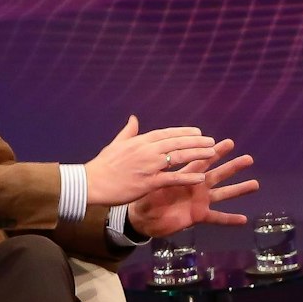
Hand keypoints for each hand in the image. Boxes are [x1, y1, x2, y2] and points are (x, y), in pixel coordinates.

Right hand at [85, 116, 219, 205]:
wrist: (91, 183)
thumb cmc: (102, 165)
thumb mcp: (115, 144)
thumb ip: (128, 132)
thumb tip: (133, 118)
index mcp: (139, 141)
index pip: (166, 134)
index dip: (183, 132)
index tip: (198, 132)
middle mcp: (146, 151)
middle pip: (176, 143)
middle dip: (196, 141)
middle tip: (211, 141)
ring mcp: (148, 166)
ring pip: (178, 157)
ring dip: (197, 154)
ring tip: (212, 153)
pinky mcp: (148, 182)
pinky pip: (172, 178)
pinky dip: (187, 177)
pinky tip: (201, 176)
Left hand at [126, 139, 258, 238]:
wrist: (143, 218)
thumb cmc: (145, 195)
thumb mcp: (149, 179)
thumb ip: (154, 166)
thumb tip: (148, 150)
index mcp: (186, 175)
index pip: (202, 160)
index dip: (215, 152)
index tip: (229, 143)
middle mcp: (196, 186)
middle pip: (218, 174)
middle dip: (233, 166)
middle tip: (249, 159)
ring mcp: (200, 200)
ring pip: (223, 194)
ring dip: (239, 189)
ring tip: (255, 184)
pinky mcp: (198, 215)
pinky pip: (217, 218)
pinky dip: (230, 219)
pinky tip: (244, 220)